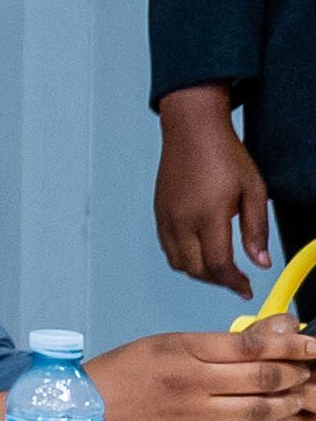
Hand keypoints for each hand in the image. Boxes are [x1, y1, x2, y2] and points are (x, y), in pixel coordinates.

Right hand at [94, 322, 315, 420]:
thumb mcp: (159, 346)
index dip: (291, 345)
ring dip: (286, 403)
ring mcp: (193, 414)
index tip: (312, 345)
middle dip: (296, 374)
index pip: (251, 344)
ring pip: (261, 409)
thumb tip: (267, 332)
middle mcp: (191, 380)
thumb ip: (214, 344)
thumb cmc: (114, 379)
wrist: (74, 417)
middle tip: (306, 372)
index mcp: (180, 349)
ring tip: (294, 398)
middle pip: (264, 376)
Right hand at [155, 89, 277, 291]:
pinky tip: (200, 251)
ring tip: (219, 268)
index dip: (234, 283)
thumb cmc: (224, 155)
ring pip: (178, 263)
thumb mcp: (253, 191)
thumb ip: (256, 230)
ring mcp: (166, 217)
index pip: (218, 265)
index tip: (246, 289)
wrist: (191, 130)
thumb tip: (260, 261)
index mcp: (208, 215)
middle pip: (196, 270)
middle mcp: (182, 220)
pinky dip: (184, 258)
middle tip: (237, 281)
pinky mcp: (159, 213)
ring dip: (199, 272)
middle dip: (218, 281)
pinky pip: (167, 247)